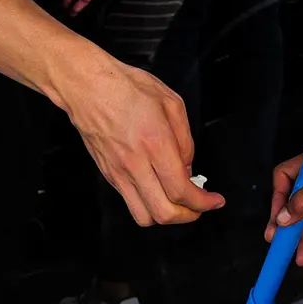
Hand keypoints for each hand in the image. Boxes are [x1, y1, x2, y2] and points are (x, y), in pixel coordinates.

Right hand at [58, 50, 223, 225]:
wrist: (88, 87)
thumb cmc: (127, 88)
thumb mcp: (171, 103)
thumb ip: (185, 140)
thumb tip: (189, 167)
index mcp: (155, 144)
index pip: (181, 190)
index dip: (203, 203)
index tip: (214, 201)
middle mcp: (135, 163)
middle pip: (164, 212)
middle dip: (189, 216)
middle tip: (200, 207)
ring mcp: (118, 172)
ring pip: (144, 215)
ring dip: (166, 216)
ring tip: (179, 203)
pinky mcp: (108, 174)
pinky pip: (130, 201)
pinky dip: (148, 204)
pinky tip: (158, 189)